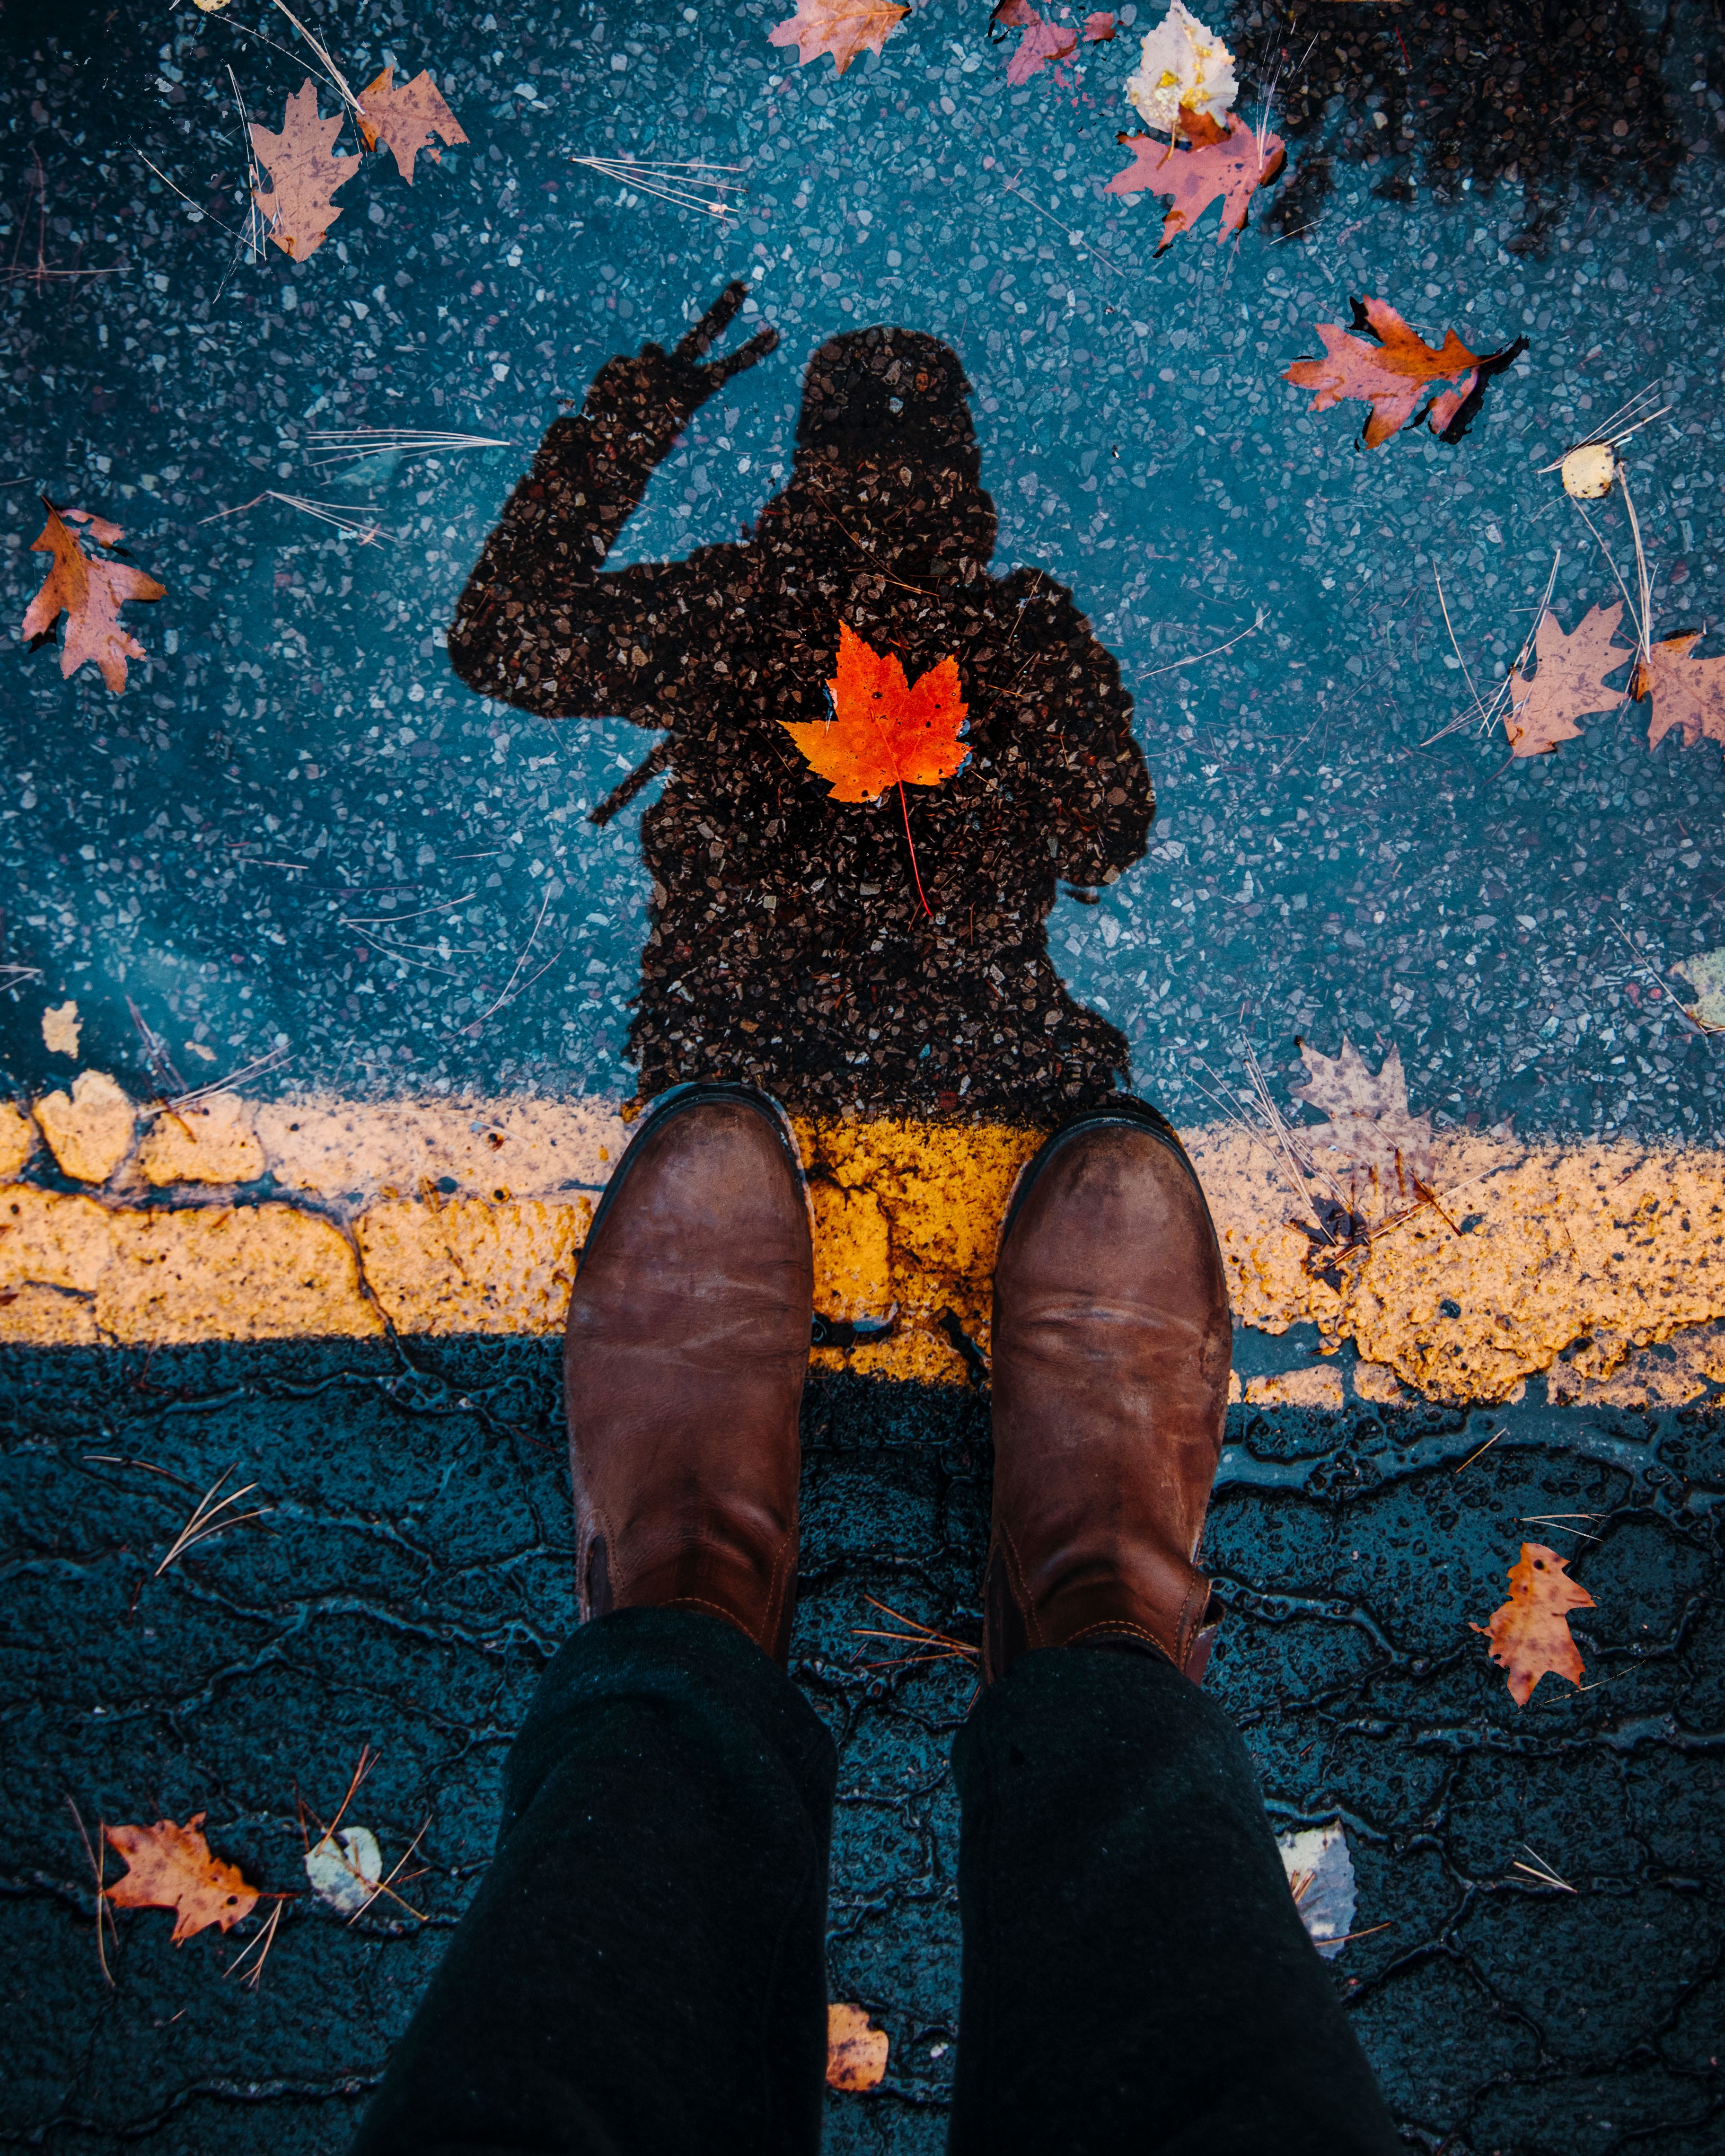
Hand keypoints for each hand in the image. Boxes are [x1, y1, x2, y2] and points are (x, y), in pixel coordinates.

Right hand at [577, 281, 779, 460]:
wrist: (602, 454)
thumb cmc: (636, 447)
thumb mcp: (658, 420)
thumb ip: (661, 381)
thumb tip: (651, 347)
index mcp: (692, 392)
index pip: (727, 368)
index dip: (751, 352)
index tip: (775, 335)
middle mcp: (675, 373)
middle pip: (703, 335)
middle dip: (722, 311)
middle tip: (742, 284)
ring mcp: (648, 367)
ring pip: (653, 353)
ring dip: (650, 372)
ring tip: (640, 402)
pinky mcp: (621, 365)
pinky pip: (621, 367)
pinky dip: (617, 387)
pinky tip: (612, 404)